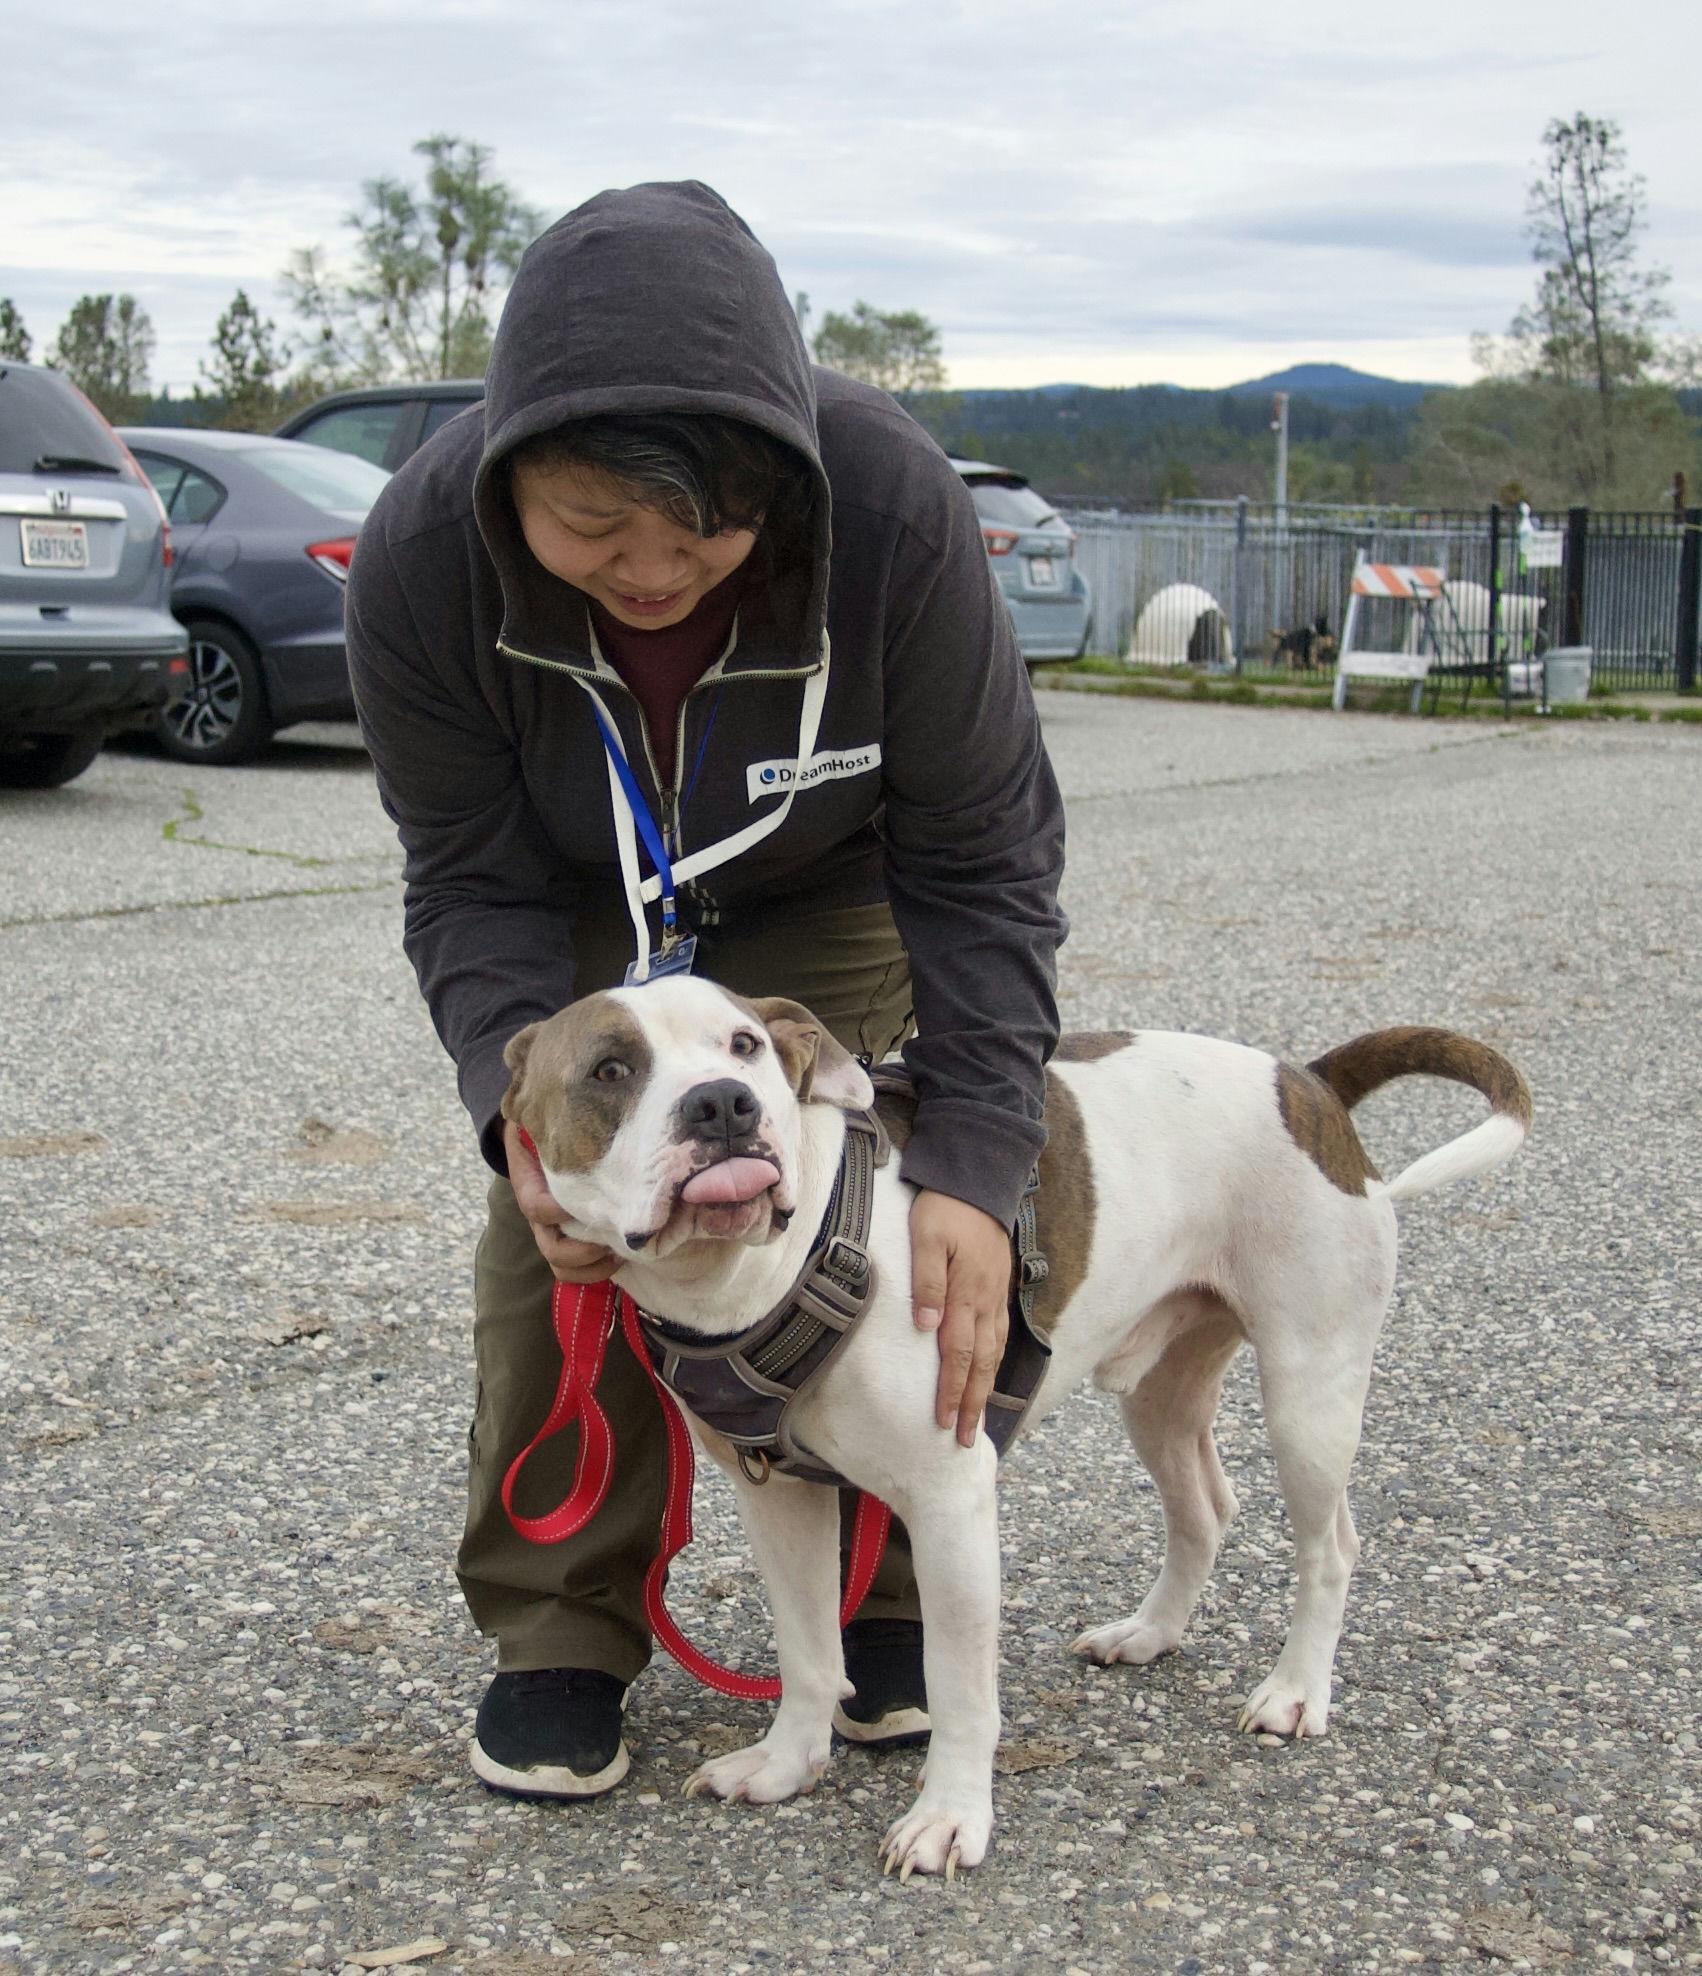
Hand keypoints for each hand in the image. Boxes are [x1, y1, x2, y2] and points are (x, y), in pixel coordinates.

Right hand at [503, 1121, 619, 1283]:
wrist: (530, 1141)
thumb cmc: (544, 1130)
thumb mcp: (540, 1120)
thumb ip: (550, 1119)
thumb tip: (570, 1096)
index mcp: (529, 1187)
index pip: (537, 1208)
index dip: (559, 1211)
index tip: (586, 1202)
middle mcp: (540, 1217)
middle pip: (552, 1250)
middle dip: (584, 1252)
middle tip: (615, 1238)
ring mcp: (553, 1232)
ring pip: (563, 1267)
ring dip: (593, 1267)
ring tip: (621, 1252)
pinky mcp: (568, 1238)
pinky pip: (577, 1269)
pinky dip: (597, 1270)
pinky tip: (621, 1254)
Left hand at [910, 1189, 1010, 1448]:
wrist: (978, 1180)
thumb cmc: (944, 1207)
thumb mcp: (925, 1236)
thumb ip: (926, 1280)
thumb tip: (928, 1327)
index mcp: (967, 1291)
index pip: (959, 1353)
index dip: (952, 1390)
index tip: (946, 1423)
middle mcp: (986, 1300)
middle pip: (981, 1363)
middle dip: (972, 1404)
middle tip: (967, 1441)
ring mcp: (995, 1295)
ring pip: (993, 1352)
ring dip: (984, 1389)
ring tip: (978, 1419)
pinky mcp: (999, 1288)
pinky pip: (1000, 1334)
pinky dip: (994, 1362)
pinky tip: (987, 1375)